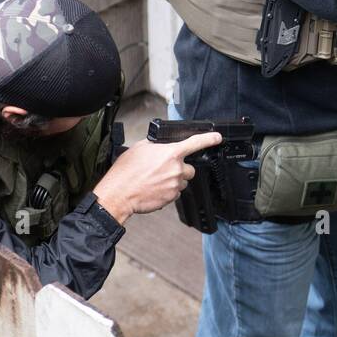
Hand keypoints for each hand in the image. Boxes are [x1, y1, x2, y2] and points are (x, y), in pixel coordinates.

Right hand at [93, 131, 220, 222]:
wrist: (119, 194)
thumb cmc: (126, 171)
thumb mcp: (140, 148)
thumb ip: (156, 145)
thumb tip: (162, 146)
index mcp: (171, 154)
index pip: (195, 143)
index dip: (209, 139)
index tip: (217, 138)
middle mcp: (176, 169)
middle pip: (189, 168)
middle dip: (180, 168)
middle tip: (163, 169)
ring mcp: (175, 185)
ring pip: (182, 181)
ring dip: (173, 180)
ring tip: (155, 179)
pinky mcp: (171, 198)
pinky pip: (175, 192)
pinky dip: (167, 190)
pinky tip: (154, 188)